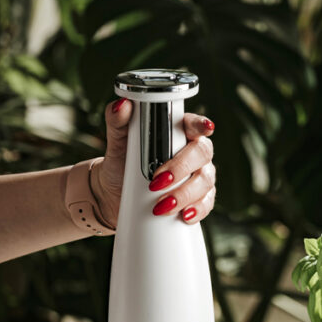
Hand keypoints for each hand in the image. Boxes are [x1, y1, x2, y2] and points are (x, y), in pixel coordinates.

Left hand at [90, 97, 215, 227]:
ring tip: (161, 206)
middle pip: (202, 153)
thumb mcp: (117, 142)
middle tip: (157, 181)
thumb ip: (118, 121)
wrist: (114, 195)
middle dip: (182, 168)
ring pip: (205, 181)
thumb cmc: (121, 163)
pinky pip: (206, 204)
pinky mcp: (196, 199)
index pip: (195, 124)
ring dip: (184, 194)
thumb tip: (122, 106)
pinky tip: (183, 215)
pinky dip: (196, 210)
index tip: (204, 129)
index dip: (202, 125)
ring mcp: (197, 176)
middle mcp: (192, 152)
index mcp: (177, 132)